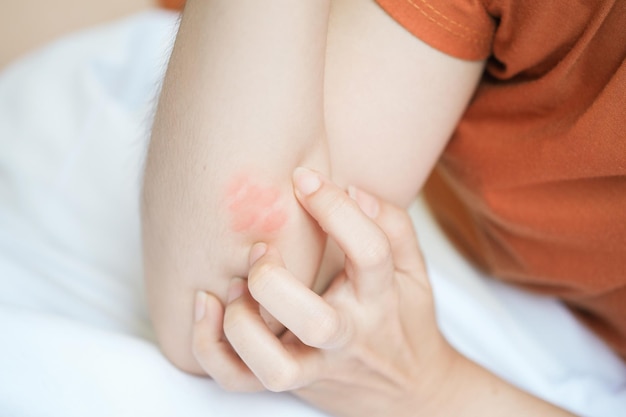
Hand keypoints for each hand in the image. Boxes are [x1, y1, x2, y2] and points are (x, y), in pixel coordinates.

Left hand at [191, 167, 458, 415]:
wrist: (407, 393)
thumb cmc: (404, 320)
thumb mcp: (414, 270)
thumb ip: (392, 225)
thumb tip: (352, 189)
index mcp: (381, 299)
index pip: (370, 253)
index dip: (336, 208)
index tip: (304, 177)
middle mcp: (349, 337)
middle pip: (316, 323)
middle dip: (274, 281)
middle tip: (260, 249)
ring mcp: (317, 367)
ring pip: (274, 368)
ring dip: (242, 325)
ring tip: (233, 287)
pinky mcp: (290, 384)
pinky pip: (239, 381)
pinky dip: (211, 348)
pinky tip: (207, 307)